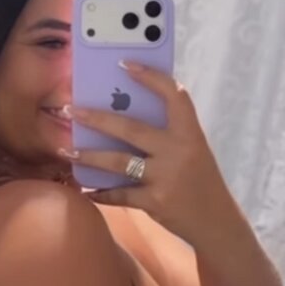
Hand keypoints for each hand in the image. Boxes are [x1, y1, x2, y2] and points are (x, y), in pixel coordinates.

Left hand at [62, 63, 231, 241]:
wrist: (216, 221)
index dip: (151, 77)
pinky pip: (120, 194)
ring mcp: (165, 178)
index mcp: (191, 134)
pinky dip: (101, 193)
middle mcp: (178, 152)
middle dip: (97, 118)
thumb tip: (124, 115)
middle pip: (131, 128)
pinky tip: (86, 190)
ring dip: (89, 155)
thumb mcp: (193, 151)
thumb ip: (168, 135)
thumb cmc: (200, 181)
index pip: (174, 96)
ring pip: (118, 161)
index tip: (125, 64)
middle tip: (70, 110)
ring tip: (67, 150)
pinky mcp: (155, 202)